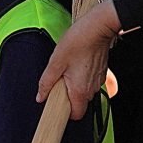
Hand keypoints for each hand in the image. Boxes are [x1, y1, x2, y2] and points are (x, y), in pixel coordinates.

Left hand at [36, 0, 120, 117]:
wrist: (97, 28)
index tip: (57, 106)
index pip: (76, 115)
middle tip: (60, 82)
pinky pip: (90, 82)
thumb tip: (40, 96)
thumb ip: (46, 82)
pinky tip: (77, 65)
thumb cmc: (78, 42)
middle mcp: (92, 89)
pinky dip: (83, 78)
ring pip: (85, 92)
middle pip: (80, 103)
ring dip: (76, 87)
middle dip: (68, 97)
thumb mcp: (55, 62)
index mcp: (80, 90)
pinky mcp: (102, 72)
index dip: (66, 114)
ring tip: (68, 70)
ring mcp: (98, 81)